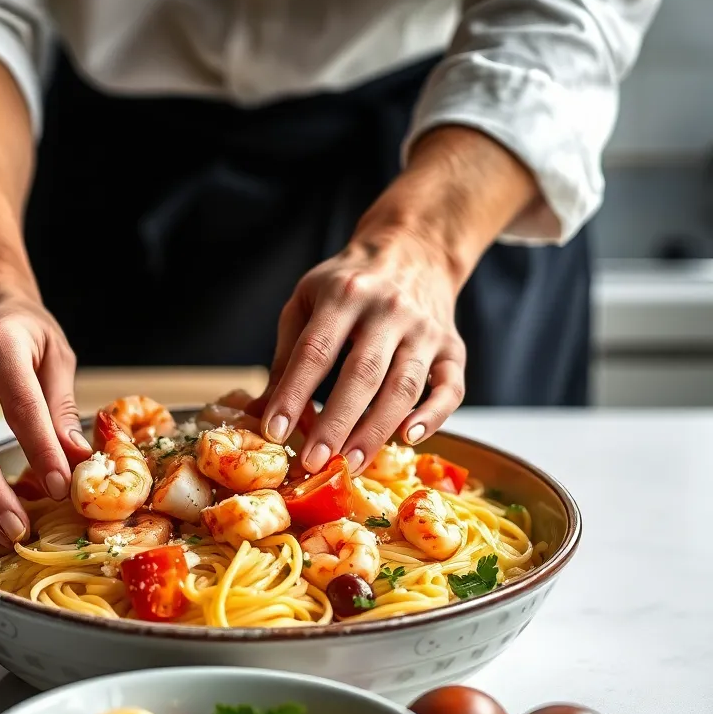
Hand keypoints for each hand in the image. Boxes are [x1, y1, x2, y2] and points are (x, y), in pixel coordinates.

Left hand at [257, 225, 465, 474]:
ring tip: (350, 464)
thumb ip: (287, 358)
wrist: (414, 250)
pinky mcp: (452, 348)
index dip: (293, 394)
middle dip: (337, 423)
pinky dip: (433, 416)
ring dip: (377, 430)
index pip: (316, 351)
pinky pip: (450, 388)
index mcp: (345, 294)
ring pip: (405, 386)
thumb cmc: (348, 285)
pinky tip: (409, 438)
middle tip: (314, 462)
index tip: (275, 432)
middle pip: (363, 374)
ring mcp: (425, 330)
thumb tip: (262, 415)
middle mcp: (389, 310)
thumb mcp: (306, 303)